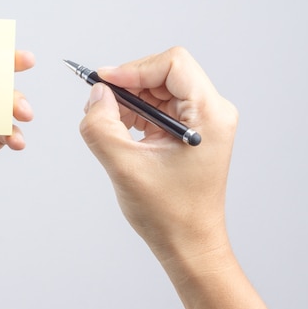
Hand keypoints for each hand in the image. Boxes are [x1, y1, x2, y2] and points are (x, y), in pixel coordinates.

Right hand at [80, 47, 265, 307]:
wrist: (188, 244)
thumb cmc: (169, 213)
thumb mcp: (125, 166)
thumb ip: (101, 125)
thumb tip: (95, 94)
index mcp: (209, 115)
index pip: (172, 64)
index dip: (134, 68)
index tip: (105, 83)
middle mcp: (212, 112)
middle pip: (164, 73)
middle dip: (128, 84)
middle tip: (100, 103)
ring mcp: (202, 121)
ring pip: (158, 88)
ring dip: (129, 99)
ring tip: (109, 122)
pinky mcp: (190, 130)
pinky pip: (159, 105)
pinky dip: (135, 111)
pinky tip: (120, 129)